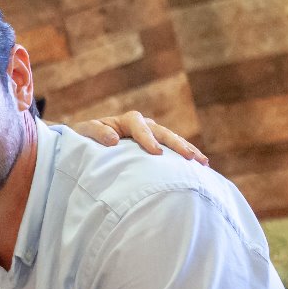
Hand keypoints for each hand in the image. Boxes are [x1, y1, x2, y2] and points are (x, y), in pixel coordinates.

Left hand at [75, 111, 208, 165]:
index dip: (148, 138)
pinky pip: (172, 151)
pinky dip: (186, 157)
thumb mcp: (85, 132)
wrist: (88, 142)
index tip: (156, 152)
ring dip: (187, 150)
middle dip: (177, 144)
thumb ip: (96, 133)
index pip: (140, 127)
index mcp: (126, 121)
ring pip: (173, 140)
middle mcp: (142, 126)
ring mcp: (152, 136)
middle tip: (190, 157)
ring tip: (203, 162)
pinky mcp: (156, 146)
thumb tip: (113, 140)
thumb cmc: (85, 138)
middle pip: (163, 132)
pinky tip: (201, 167)